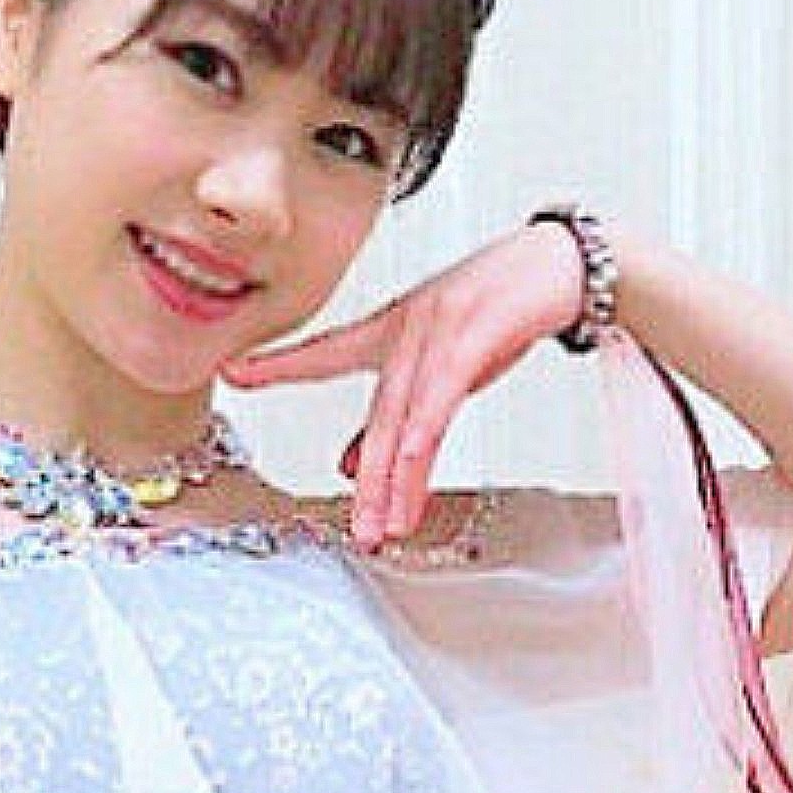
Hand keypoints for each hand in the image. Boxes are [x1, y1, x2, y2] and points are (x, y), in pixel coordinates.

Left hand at [219, 216, 598, 543]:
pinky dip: (424, 435)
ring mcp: (438, 333)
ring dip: (395, 479)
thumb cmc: (500, 311)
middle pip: (377, 417)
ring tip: (387, 525)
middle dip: (367, 481)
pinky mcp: (474, 338)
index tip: (234, 371)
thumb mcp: (442, 362)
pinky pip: (442, 397)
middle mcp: (406, 331)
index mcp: (392, 330)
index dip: (279, 362)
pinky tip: (412, 468)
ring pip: (406, 418)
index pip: (325, 352)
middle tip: (358, 528)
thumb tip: (354, 466)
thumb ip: (400, 411)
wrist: (558, 264)